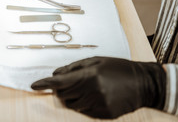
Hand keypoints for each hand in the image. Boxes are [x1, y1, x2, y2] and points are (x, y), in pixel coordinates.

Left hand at [31, 56, 165, 118]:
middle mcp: (92, 92)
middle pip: (63, 95)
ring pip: (72, 104)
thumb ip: (73, 67)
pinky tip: (93, 95)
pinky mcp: (104, 115)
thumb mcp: (96, 61)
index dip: (45, 84)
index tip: (34, 85)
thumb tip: (55, 74)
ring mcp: (98, 105)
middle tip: (65, 83)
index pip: (60, 82)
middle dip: (59, 89)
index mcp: (89, 76)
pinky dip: (82, 103)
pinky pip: (83, 111)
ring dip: (71, 96)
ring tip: (83, 87)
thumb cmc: (118, 68)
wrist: (143, 84)